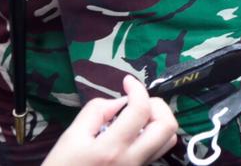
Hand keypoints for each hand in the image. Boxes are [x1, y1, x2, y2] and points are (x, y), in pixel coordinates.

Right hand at [42, 75, 177, 165]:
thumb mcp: (71, 136)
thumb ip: (97, 111)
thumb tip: (120, 101)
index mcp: (112, 149)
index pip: (141, 110)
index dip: (137, 89)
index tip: (127, 82)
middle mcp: (132, 160)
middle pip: (167, 126)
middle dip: (156, 105)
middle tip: (137, 101)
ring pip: (168, 139)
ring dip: (158, 120)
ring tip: (137, 115)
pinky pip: (158, 150)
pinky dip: (153, 134)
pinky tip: (135, 131)